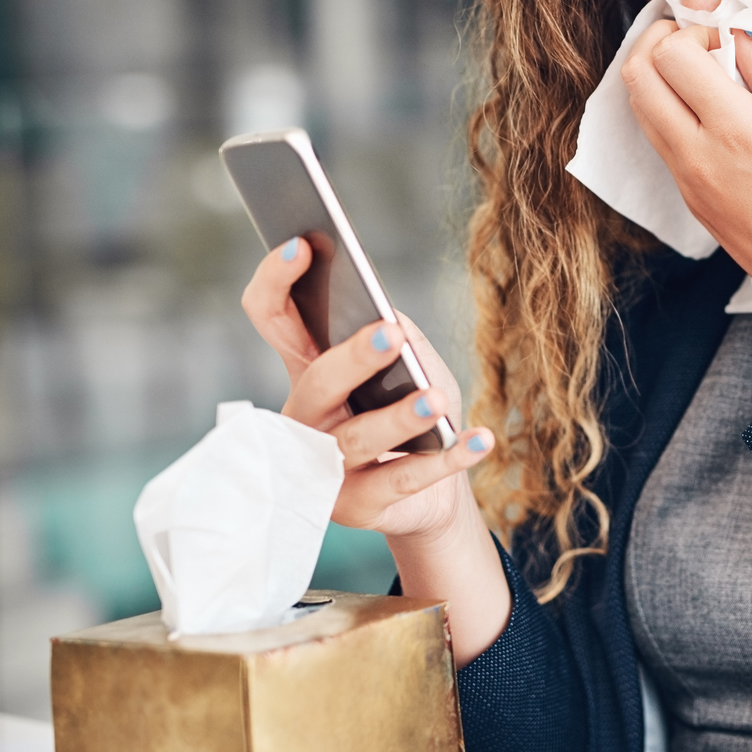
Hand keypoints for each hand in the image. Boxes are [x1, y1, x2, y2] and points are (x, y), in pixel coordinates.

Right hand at [243, 239, 490, 538]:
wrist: (430, 492)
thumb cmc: (412, 410)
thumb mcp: (409, 361)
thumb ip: (395, 332)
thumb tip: (385, 317)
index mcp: (308, 367)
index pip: (272, 316)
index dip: (275, 280)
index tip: (301, 244)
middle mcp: (305, 418)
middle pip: (316, 384)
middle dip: (352, 358)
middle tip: (390, 334)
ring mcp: (324, 467)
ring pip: (358, 440)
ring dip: (400, 418)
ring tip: (436, 400)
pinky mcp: (355, 507)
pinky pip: (403, 481)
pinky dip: (447, 459)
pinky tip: (480, 440)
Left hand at [622, 21, 751, 355]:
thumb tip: (740, 35)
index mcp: (732, 131)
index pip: (672, 56)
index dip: (695, 31)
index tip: (727, 36)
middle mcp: (695, 156)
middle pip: (637, 77)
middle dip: (659, 43)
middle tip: (701, 40)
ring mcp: (687, 181)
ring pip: (641, 110)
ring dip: (661, 77)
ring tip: (708, 73)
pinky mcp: (690, 200)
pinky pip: (661, 140)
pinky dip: (672, 110)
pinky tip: (715, 112)